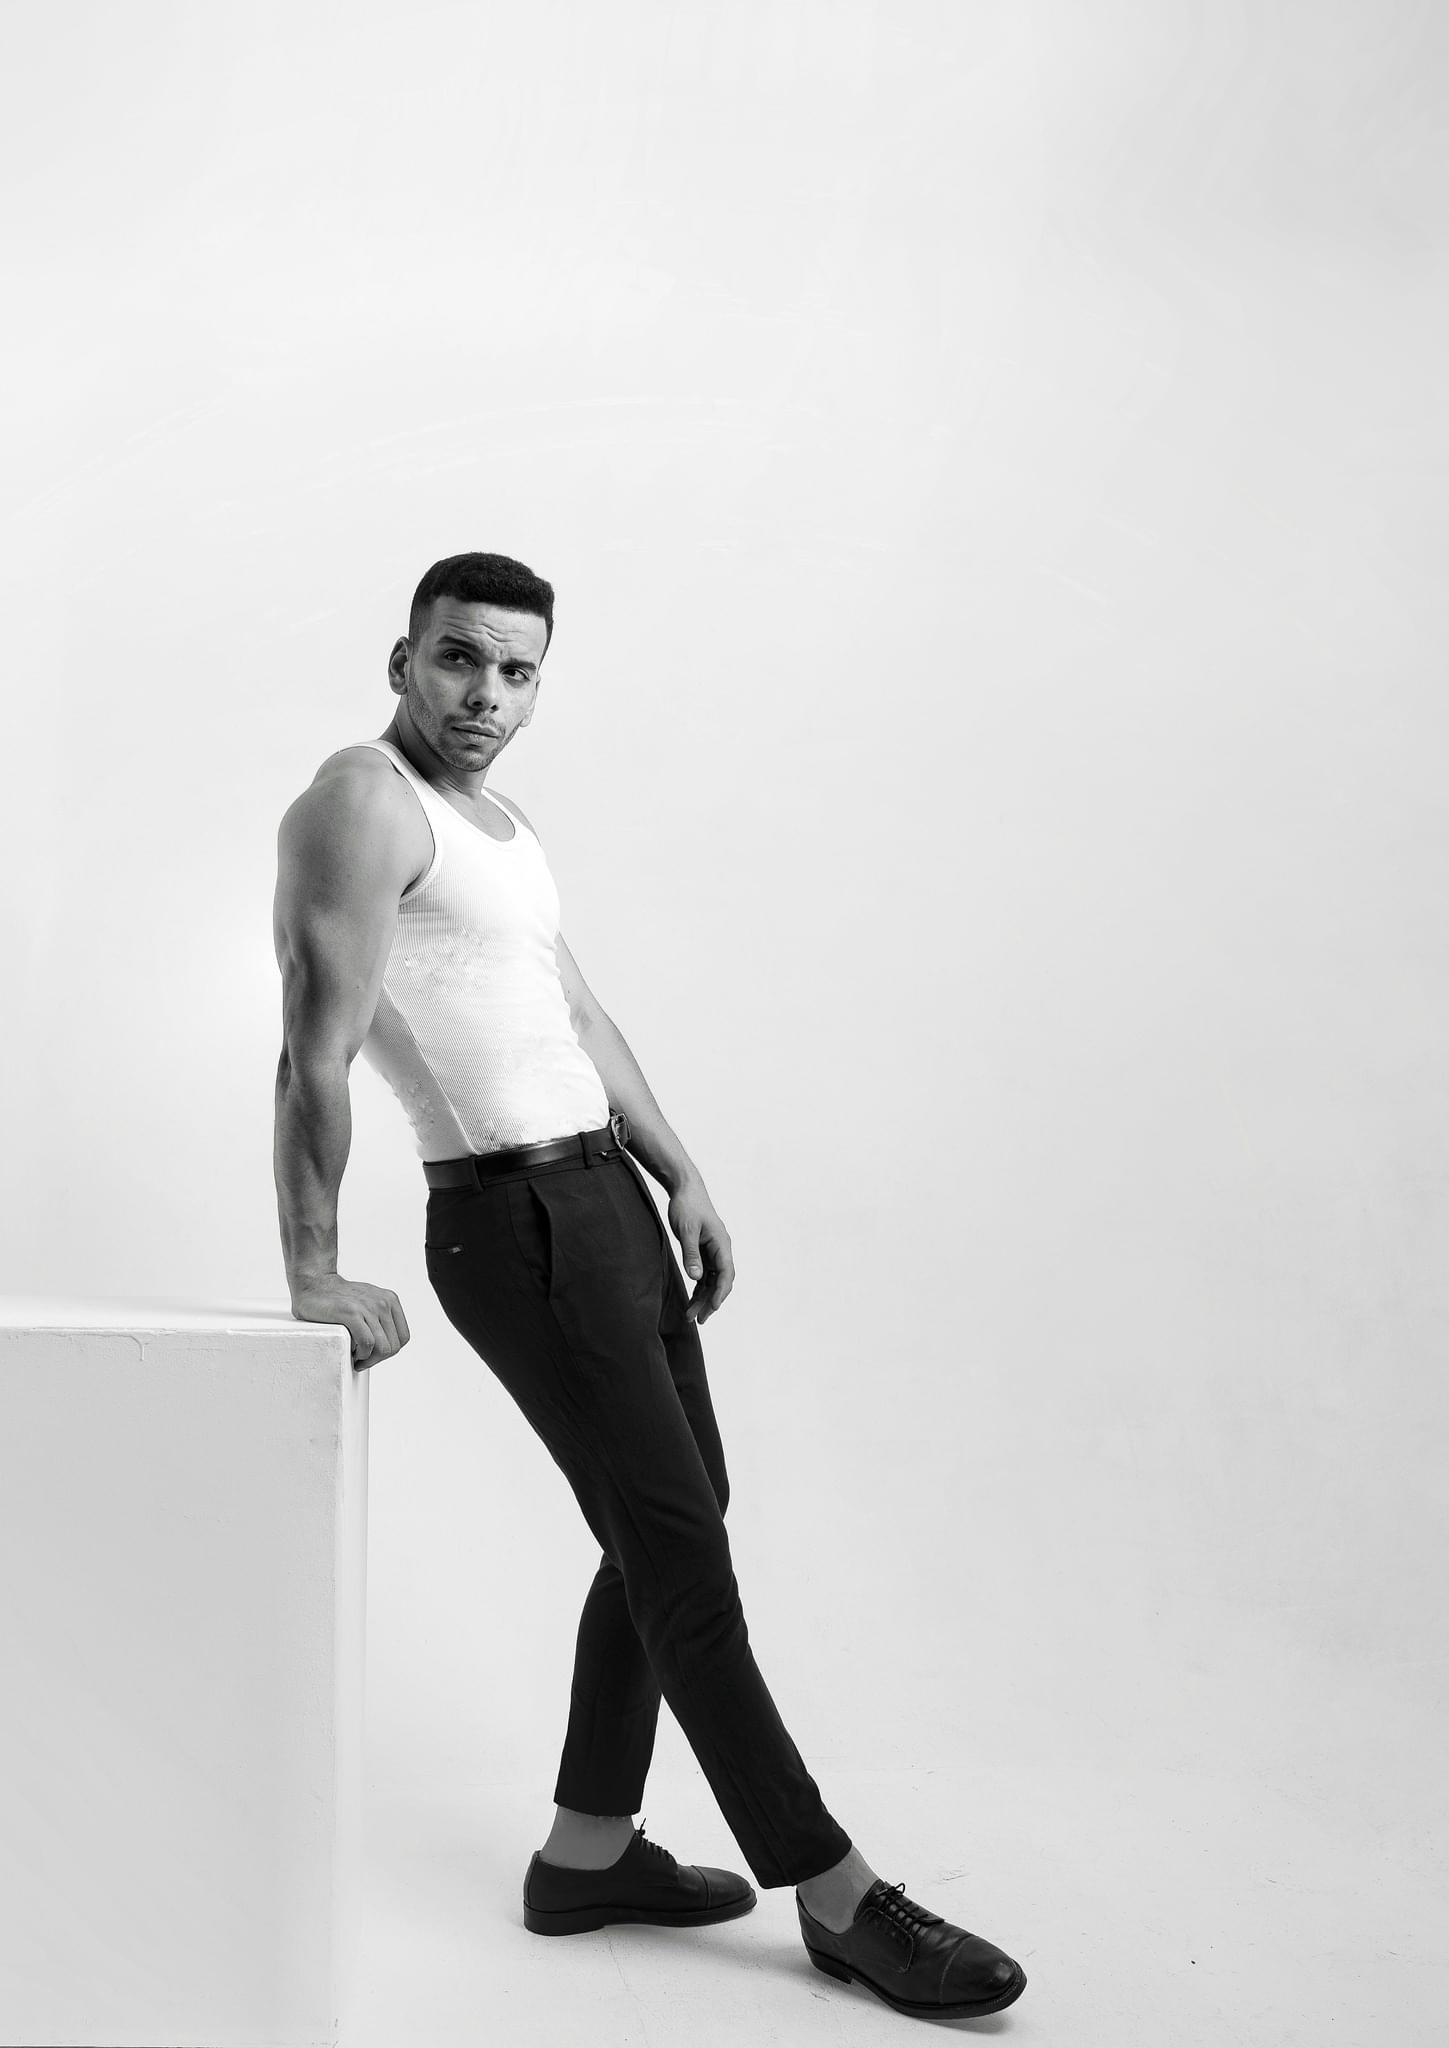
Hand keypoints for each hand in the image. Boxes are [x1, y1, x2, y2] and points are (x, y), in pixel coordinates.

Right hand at [290, 1273, 410, 1367]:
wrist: (314, 1284)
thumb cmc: (338, 1299)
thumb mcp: (369, 1303)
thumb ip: (381, 1317)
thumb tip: (388, 1346)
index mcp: (390, 1300)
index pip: (402, 1338)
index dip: (388, 1351)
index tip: (372, 1354)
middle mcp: (383, 1302)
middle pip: (394, 1346)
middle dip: (377, 1359)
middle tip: (361, 1360)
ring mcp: (369, 1307)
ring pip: (383, 1348)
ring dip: (369, 1360)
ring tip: (356, 1358)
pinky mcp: (352, 1313)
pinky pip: (368, 1343)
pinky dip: (361, 1354)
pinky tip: (352, 1352)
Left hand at [667, 1183, 734, 1324]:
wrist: (684, 1189)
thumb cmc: (687, 1206)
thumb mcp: (686, 1230)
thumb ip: (691, 1253)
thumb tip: (696, 1277)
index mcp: (721, 1243)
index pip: (726, 1273)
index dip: (720, 1292)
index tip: (712, 1307)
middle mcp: (721, 1249)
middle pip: (720, 1281)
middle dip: (711, 1301)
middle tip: (699, 1320)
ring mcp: (713, 1251)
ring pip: (712, 1281)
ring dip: (703, 1298)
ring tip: (691, 1316)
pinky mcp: (704, 1251)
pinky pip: (704, 1275)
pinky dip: (698, 1288)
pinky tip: (691, 1301)